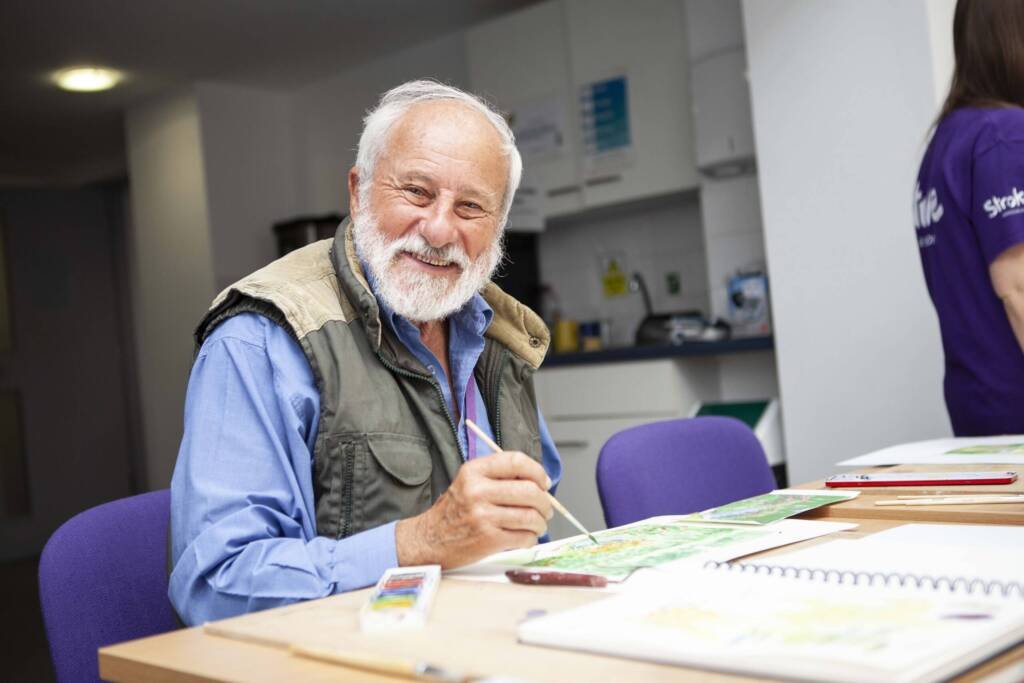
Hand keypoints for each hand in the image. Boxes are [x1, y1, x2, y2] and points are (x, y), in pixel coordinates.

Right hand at [395, 450, 552, 568]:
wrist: (429, 539)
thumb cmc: (455, 511)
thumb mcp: (469, 482)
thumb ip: (499, 477)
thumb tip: (538, 482)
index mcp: (474, 471)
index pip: (516, 461)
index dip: (537, 471)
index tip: (543, 482)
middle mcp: (477, 491)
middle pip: (529, 491)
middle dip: (545, 502)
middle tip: (546, 509)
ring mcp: (483, 516)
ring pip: (530, 516)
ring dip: (540, 523)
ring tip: (537, 524)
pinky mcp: (488, 539)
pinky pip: (523, 537)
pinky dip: (530, 538)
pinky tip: (525, 537)